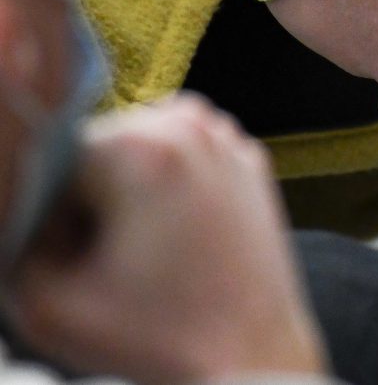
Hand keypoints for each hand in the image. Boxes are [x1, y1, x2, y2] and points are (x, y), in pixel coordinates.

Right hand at [6, 94, 325, 382]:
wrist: (251, 356)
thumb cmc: (159, 337)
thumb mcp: (47, 307)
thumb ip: (12, 244)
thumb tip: (25, 206)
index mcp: (138, 145)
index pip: (52, 159)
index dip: (54, 217)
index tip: (80, 258)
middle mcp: (188, 124)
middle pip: (99, 149)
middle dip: (92, 199)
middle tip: (117, 261)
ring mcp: (226, 138)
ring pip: (139, 152)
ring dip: (131, 191)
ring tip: (152, 252)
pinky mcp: (248, 158)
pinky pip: (183, 162)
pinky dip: (172, 191)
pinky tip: (180, 239)